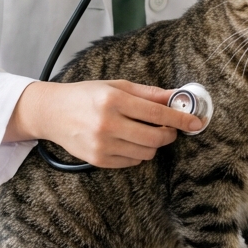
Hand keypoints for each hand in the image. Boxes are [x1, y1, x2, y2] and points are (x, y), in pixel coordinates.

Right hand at [4, 79, 202, 168]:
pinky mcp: (99, 160)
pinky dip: (139, 153)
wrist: (52, 113)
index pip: (157, 113)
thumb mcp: (115, 85)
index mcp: (113, 100)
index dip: (180, 118)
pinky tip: (131, 141)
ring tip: (147, 133)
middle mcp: (108, 123)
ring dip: (154, 144)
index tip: (195, 122)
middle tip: (171, 129)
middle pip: (155, 137)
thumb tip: (174, 97)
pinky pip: (132, 162)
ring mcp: (102, 144)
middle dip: (169, 134)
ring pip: (146, 152)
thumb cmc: (85, 96)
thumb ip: (147, 93)